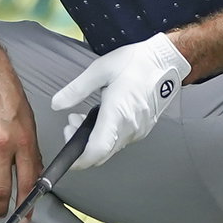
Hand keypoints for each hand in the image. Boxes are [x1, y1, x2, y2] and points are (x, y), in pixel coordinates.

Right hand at [0, 44, 42, 217]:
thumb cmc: (8, 97)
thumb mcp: (28, 123)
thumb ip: (30, 152)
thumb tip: (33, 178)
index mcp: (23, 141)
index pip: (27, 183)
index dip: (26, 206)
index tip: (25, 219)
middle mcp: (1, 146)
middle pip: (0, 191)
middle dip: (2, 208)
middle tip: (0, 212)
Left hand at [50, 33, 190, 169]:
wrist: (165, 62)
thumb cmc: (136, 63)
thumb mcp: (99, 70)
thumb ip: (76, 89)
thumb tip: (57, 103)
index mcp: (118, 113)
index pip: (98, 149)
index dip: (80, 160)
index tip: (68, 159)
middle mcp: (130, 127)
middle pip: (101, 153)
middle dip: (81, 145)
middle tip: (71, 123)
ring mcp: (138, 130)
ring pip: (110, 148)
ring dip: (92, 138)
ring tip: (82, 116)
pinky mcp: (143, 129)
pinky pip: (120, 141)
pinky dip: (106, 135)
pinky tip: (100, 117)